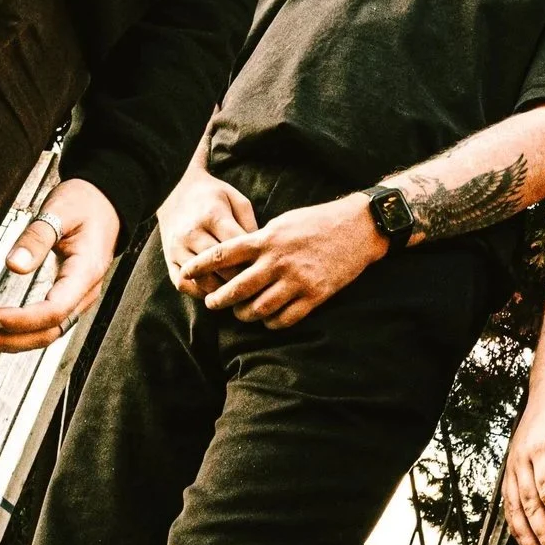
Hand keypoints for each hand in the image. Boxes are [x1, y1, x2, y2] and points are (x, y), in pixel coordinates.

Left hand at [0, 179, 119, 353]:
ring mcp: (78, 297)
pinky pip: (49, 324)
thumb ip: (36, 238)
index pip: (54, 310)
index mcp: (86, 272)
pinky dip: (24, 333)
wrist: (105, 202)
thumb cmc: (86, 204)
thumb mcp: (60, 211)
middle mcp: (85, 291)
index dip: (22, 320)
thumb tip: (14, 264)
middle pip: (51, 331)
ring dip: (15, 341)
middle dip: (12, 338)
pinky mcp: (69, 297)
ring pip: (50, 333)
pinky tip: (2, 332)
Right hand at [160, 170, 258, 293]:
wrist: (174, 189)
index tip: (266, 270)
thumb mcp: (236, 199)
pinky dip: (199, 292)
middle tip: (256, 287)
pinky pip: (182, 284)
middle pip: (220, 267)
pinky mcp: (168, 258)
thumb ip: (250, 224)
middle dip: (241, 280)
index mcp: (212, 215)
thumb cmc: (213, 196)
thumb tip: (259, 255)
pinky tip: (215, 291)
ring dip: (221, 291)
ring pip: (201, 280)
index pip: (236, 249)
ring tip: (237, 293)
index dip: (253, 263)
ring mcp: (177, 248)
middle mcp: (192, 233)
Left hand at [195, 195, 385, 327]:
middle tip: (212, 303)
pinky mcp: (315, 295)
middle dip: (219, 299)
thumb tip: (234, 256)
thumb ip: (259, 240)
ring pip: (259, 309)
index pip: (225, 253)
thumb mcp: (283, 222)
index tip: (186, 274)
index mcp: (268, 239)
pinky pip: (285, 319)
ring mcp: (298, 280)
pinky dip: (271, 323)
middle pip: (237, 288)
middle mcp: (279, 261)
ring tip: (240, 313)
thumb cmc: (316, 222)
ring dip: (245, 315)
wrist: (358, 228)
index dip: (201, 266)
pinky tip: (268, 319)